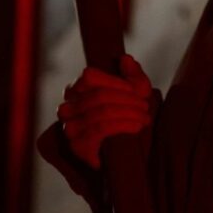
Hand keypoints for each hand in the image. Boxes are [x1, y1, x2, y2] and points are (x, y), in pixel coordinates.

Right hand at [57, 54, 152, 169]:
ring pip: (101, 113)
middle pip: (99, 96)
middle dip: (128, 100)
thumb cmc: (130, 116)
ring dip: (129, 113)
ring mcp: (70, 128)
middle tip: (145, 106)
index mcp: (76, 90)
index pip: (89, 77)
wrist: (130, 153)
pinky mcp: (77, 147)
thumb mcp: (137, 93)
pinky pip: (100, 130)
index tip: (136, 89)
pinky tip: (137, 126)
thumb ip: (132, 74)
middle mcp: (67, 108)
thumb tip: (125, 59)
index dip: (116, 82)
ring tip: (144, 117)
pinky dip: (123, 126)